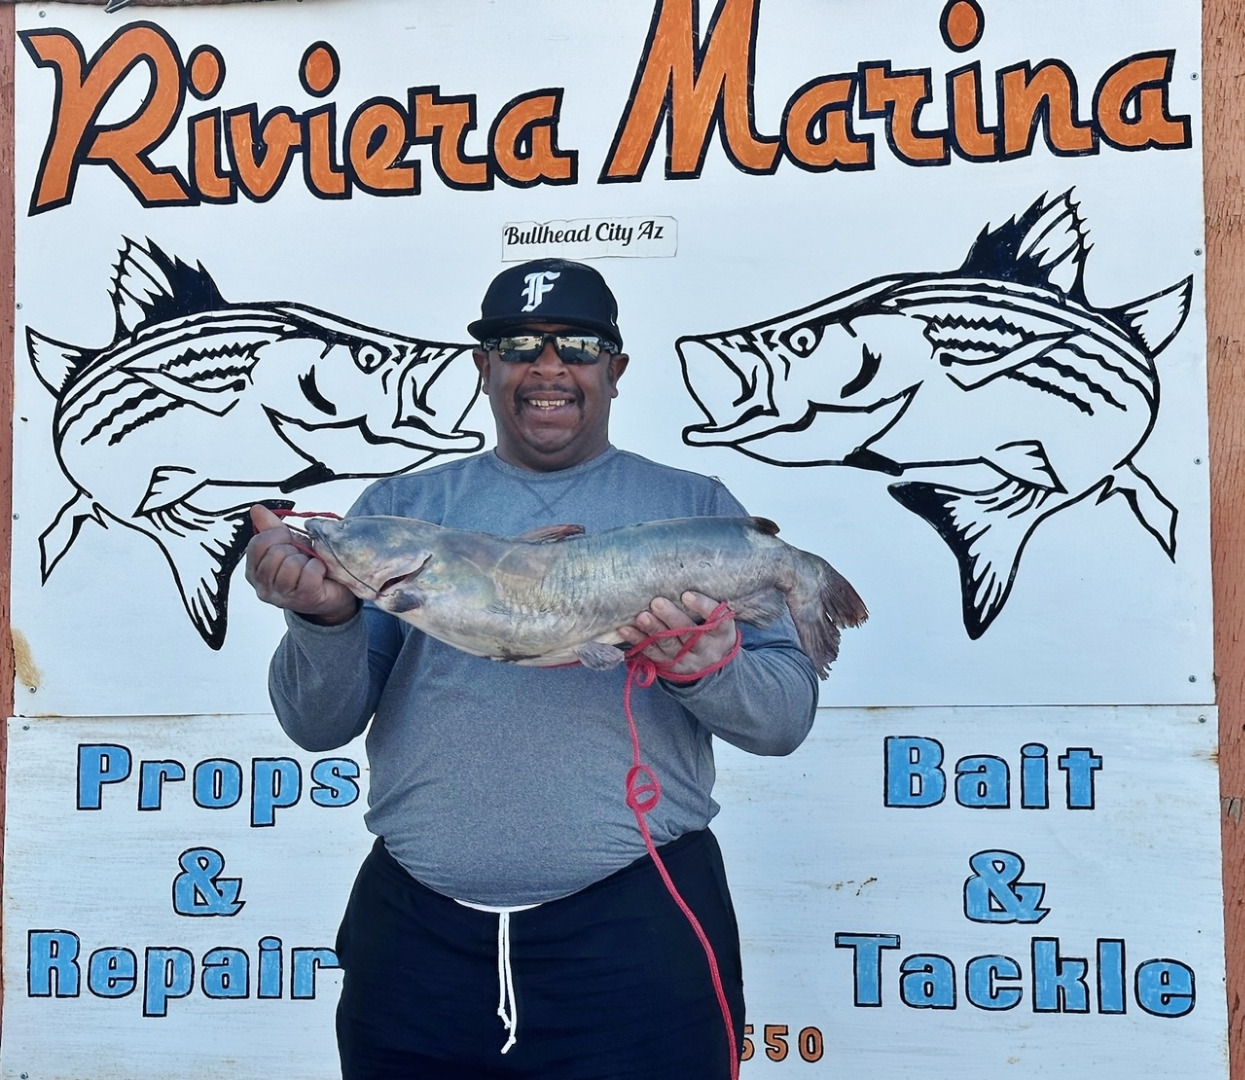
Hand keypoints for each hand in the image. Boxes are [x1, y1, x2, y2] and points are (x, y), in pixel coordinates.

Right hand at [244, 505, 358, 624]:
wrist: (333, 590)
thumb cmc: (307, 568)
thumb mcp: (287, 544)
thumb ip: (271, 527)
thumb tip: (257, 510)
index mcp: (254, 571)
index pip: (257, 544)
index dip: (276, 535)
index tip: (288, 538)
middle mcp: (264, 587)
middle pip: (275, 554)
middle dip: (293, 549)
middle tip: (302, 556)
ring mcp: (283, 596)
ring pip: (291, 564)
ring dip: (306, 559)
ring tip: (309, 564)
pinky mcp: (304, 599)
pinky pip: (308, 573)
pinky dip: (317, 567)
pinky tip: (319, 571)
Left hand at [617, 591, 736, 677]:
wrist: (712, 663)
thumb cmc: (711, 629)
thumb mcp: (718, 619)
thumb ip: (706, 603)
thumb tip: (679, 573)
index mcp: (722, 634)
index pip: (717, 619)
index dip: (702, 607)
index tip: (686, 594)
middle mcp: (707, 649)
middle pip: (689, 634)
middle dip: (671, 618)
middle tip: (657, 602)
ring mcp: (688, 660)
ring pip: (669, 645)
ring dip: (653, 629)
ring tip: (641, 616)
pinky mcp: (671, 667)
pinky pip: (652, 654)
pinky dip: (638, 640)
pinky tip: (625, 629)